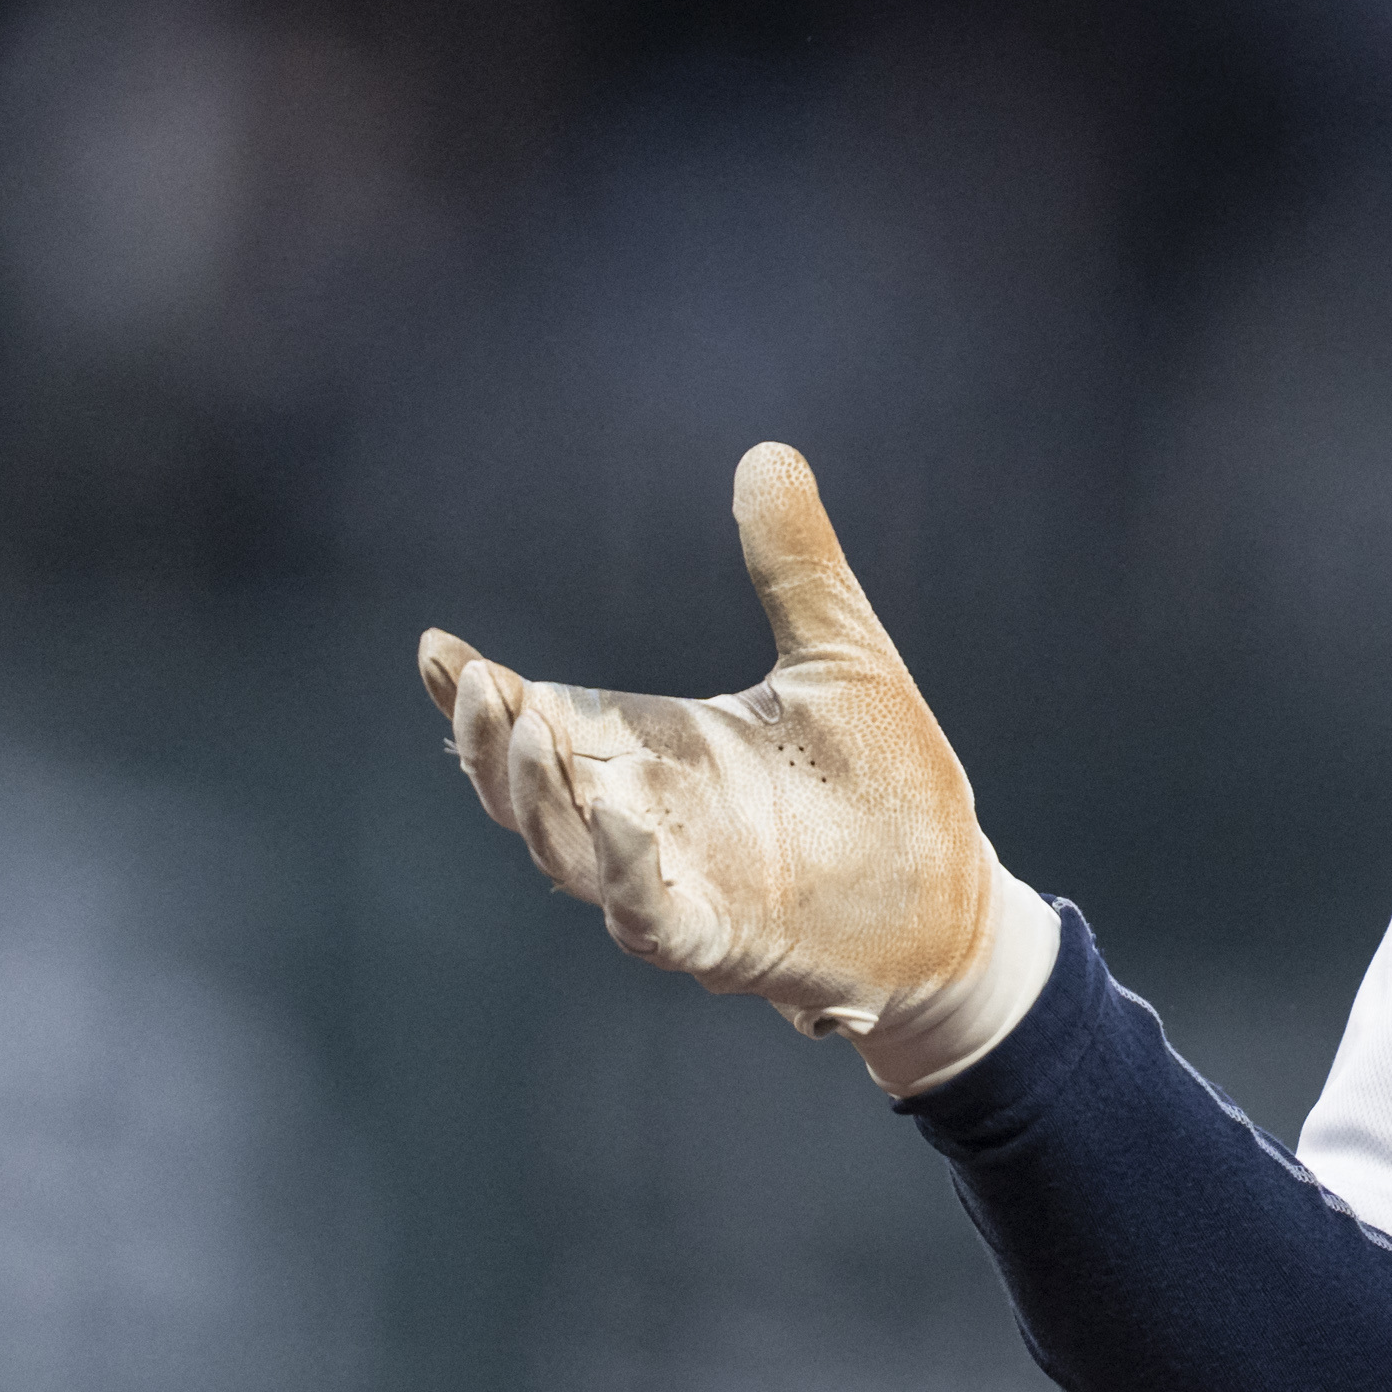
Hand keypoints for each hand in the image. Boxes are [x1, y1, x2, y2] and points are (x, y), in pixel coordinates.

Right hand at [416, 443, 1056, 1092]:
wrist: (957, 896)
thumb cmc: (888, 783)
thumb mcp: (842, 655)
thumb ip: (795, 565)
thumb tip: (768, 453)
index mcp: (654, 752)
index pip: (540, 721)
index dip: (472, 694)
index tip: (434, 649)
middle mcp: (645, 818)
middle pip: (525, 790)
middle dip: (489, 742)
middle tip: (474, 685)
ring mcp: (676, 883)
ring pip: (566, 853)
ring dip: (537, 799)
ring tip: (519, 734)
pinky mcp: (722, 939)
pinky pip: (650, 917)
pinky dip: (625, 877)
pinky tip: (621, 827)